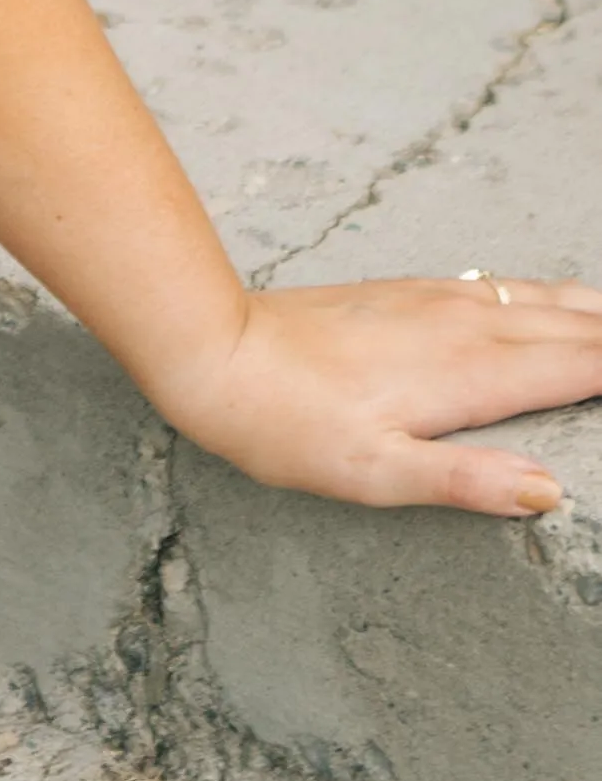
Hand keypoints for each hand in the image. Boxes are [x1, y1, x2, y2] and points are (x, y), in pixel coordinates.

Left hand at [152, 271, 601, 514]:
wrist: (217, 351)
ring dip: (599, 311)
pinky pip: (506, 287)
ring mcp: (441, 302)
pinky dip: (553, 295)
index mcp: (474, 375)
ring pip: (548, 299)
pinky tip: (557, 298)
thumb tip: (549, 492)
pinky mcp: (413, 292)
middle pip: (582, 327)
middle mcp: (469, 326)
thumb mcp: (374, 474)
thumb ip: (466, 482)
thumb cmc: (287, 426)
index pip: (589, 365)